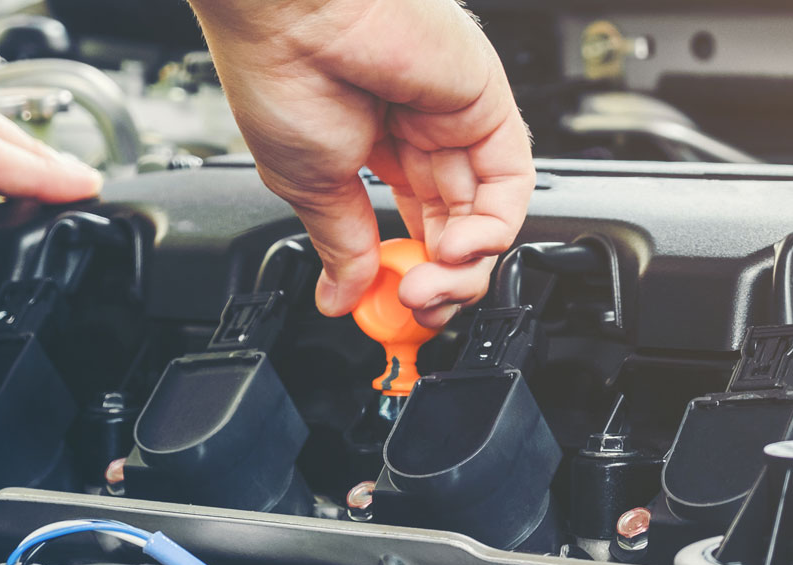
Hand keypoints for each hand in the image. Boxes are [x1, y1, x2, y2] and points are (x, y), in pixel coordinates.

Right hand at [190, 0, 534, 326]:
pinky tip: (459, 250)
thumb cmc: (282, 71)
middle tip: (416, 307)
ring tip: (430, 285)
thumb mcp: (309, 184)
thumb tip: (339, 296)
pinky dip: (492, 229)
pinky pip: (510, 181)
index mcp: (372, 145)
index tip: (390, 307)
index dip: (407, 272)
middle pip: (453, 225)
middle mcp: (420, 131)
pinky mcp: (487, 104)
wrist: (290, 14)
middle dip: (440, 281)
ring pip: (485, 213)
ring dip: (463, 267)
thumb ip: (339, 244)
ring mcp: (456, 118)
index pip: (410, 224)